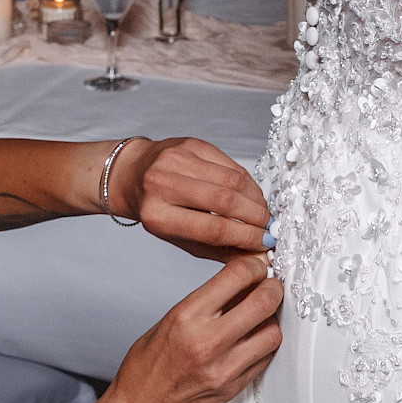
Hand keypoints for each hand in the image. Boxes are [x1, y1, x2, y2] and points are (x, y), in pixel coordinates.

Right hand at [109, 254, 282, 402]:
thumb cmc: (146, 368)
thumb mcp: (168, 321)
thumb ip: (206, 302)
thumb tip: (240, 283)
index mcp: (186, 317)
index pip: (237, 276)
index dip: (253, 265)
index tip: (256, 267)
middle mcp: (208, 341)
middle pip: (264, 301)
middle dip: (272, 287)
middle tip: (270, 286)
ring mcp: (225, 367)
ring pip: (273, 332)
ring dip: (272, 319)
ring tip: (261, 317)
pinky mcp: (235, 386)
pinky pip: (266, 357)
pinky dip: (266, 344)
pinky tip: (254, 340)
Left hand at [115, 135, 269, 255]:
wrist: (131, 174)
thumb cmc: (155, 210)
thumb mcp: (178, 238)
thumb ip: (216, 249)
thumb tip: (256, 257)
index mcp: (157, 215)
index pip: (212, 228)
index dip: (245, 237)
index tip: (264, 243)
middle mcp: (163, 184)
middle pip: (225, 201)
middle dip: (255, 217)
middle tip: (270, 228)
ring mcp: (177, 160)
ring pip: (232, 180)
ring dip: (255, 199)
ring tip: (263, 213)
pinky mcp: (190, 144)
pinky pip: (229, 164)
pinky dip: (247, 182)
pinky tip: (252, 195)